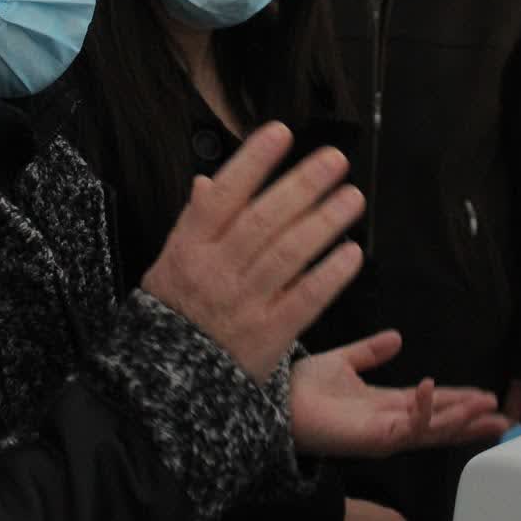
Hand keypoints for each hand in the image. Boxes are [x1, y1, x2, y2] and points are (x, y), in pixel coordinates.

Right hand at [141, 123, 364, 383]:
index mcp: (188, 249)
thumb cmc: (173, 315)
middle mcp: (215, 272)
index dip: (252, 162)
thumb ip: (194, 223)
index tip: (281, 132)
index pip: (222, 197)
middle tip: (336, 159)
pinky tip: (352, 252)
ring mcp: (243, 305)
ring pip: (288, 254)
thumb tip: (208, 182)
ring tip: (353, 197)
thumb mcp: (170, 265)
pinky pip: (305, 300)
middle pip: (263, 220)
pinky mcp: (269, 337)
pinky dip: (329, 275)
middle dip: (302, 185)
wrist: (167, 387)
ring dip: (324, 222)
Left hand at [290, 330, 510, 457]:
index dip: (459, 400)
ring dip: (461, 419)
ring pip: (432, 430)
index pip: (431, 403)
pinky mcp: (373, 438)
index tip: (485, 396)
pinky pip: (407, 427)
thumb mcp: (344, 360)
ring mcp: (383, 433)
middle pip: (441, 424)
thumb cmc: (301, 388)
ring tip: (487, 409)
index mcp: (385, 405)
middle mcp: (389, 422)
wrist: (276, 402)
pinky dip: (423, 410)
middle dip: (472, 420)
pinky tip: (431, 389)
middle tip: (502, 417)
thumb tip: (396, 337)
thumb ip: (371, 351)